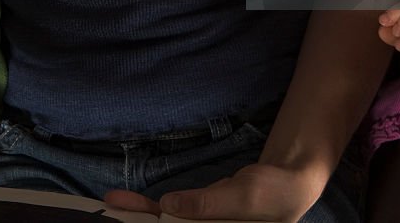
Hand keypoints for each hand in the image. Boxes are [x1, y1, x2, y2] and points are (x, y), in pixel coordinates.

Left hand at [105, 162, 321, 221]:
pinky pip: (169, 215)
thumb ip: (207, 204)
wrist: (289, 182)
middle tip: (110, 208)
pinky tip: (126, 203)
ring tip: (111, 201)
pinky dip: (149, 208)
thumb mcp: (245, 196)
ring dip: (137, 215)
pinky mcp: (198, 216)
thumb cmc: (274, 193)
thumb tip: (168, 206)